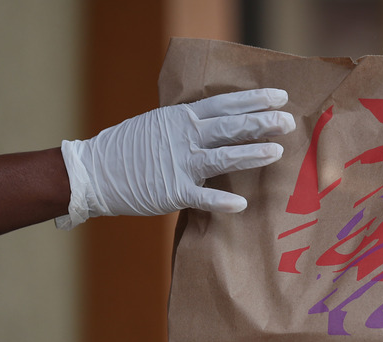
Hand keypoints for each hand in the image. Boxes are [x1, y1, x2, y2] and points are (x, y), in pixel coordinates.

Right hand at [56, 88, 294, 229]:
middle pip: (230, 126)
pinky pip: (201, 197)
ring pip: (222, 156)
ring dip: (251, 153)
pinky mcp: (172, 191)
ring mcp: (179, 163)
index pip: (225, 104)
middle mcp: (184, 136)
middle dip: (262, 122)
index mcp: (182, 117)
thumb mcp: (160, 124)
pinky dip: (221, 201)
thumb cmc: (130, 148)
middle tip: (288, 121)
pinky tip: (241, 204)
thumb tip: (221, 120)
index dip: (254, 100)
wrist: (93, 172)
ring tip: (276, 152)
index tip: (280, 96)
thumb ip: (189, 123)